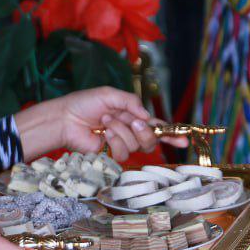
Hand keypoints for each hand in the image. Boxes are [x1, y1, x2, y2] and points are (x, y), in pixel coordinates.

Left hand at [16, 87, 188, 161]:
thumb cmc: (85, 103)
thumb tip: (146, 116)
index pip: (156, 126)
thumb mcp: (110, 95)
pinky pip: (123, 152)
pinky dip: (114, 140)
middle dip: (145, 131)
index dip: (171, 133)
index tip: (184, 138)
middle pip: (151, 139)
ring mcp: (120, 143)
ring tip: (106, 121)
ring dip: (122, 131)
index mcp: (132, 116)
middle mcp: (129, 131)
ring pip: (136, 145)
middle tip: (133, 121)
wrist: (66, 117)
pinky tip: (104, 133)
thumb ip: (131, 102)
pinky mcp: (110, 154)